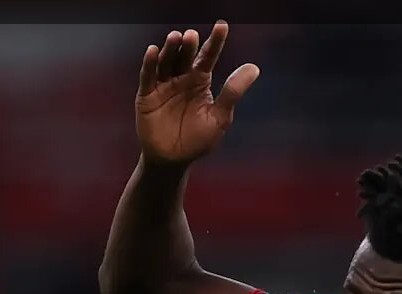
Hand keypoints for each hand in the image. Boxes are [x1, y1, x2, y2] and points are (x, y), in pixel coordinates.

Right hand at [135, 20, 259, 165]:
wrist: (174, 160)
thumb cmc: (198, 140)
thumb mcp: (220, 117)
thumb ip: (233, 92)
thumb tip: (254, 67)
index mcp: (200, 81)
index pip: (208, 57)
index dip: (215, 41)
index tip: (222, 25)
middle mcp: (181, 78)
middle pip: (185, 56)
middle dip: (189, 45)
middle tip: (192, 35)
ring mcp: (163, 85)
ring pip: (166, 62)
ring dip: (170, 49)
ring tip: (176, 37)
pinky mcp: (147, 95)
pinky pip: (148, 76)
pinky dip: (150, 64)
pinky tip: (154, 51)